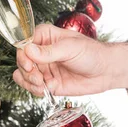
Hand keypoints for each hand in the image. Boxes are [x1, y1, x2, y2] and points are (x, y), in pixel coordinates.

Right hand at [13, 24, 127, 96]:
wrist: (106, 71)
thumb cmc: (91, 53)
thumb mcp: (70, 48)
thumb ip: (49, 51)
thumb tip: (28, 50)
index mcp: (45, 36)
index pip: (24, 42)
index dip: (22, 53)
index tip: (28, 63)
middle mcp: (41, 52)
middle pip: (21, 60)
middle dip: (26, 70)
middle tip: (37, 77)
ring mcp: (44, 68)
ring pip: (23, 74)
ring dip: (28, 81)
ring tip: (41, 84)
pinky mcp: (48, 83)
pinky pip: (32, 87)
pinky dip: (35, 90)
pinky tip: (46, 89)